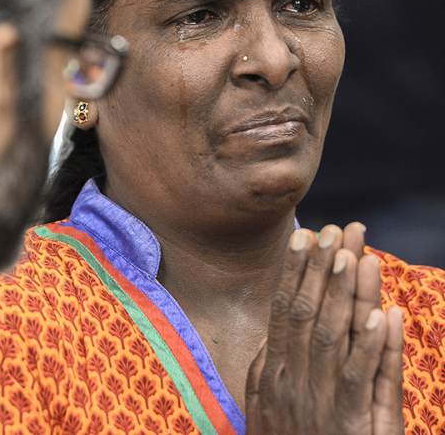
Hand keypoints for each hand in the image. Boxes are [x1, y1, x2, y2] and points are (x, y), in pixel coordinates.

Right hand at [246, 224, 403, 433]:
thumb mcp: (264, 411)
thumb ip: (268, 374)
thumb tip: (272, 337)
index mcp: (273, 373)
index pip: (285, 311)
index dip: (295, 273)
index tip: (306, 236)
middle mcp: (291, 380)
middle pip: (308, 313)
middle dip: (323, 270)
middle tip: (338, 230)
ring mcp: (319, 401)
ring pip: (333, 337)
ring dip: (347, 294)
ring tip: (358, 255)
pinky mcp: (349, 424)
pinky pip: (362, 379)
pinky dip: (371, 346)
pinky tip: (379, 315)